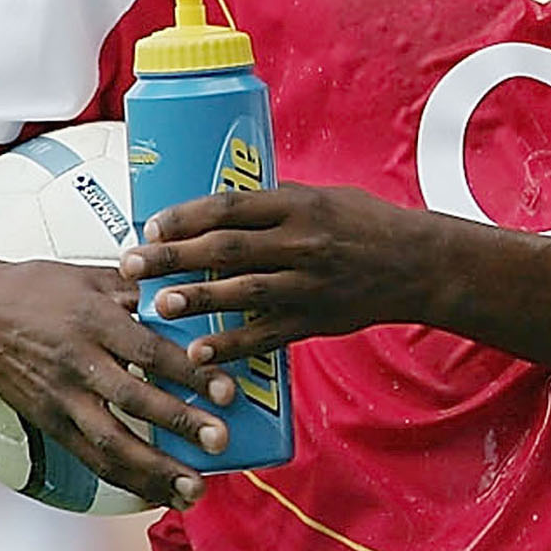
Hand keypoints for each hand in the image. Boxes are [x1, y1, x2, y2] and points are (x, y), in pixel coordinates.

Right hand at [0, 253, 230, 507]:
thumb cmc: (38, 289)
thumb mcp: (92, 276)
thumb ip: (144, 289)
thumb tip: (199, 292)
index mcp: (93, 321)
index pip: (148, 351)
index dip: (188, 372)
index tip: (227, 391)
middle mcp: (76, 363)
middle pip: (132, 399)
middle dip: (178, 424)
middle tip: (220, 441)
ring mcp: (60, 399)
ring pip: (109, 442)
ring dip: (154, 470)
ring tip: (195, 491)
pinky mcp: (49, 423)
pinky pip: (91, 459)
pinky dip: (127, 480)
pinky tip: (161, 494)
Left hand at [123, 184, 449, 361]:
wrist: (420, 265)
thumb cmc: (369, 224)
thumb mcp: (326, 197)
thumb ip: (275, 204)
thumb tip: (218, 207)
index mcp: (300, 206)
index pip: (231, 206)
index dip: (186, 216)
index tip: (151, 226)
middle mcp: (302, 243)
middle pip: (225, 248)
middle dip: (172, 256)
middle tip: (130, 264)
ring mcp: (309, 284)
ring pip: (242, 291)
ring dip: (196, 298)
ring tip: (156, 304)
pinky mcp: (316, 318)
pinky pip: (267, 334)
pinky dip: (231, 345)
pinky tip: (199, 353)